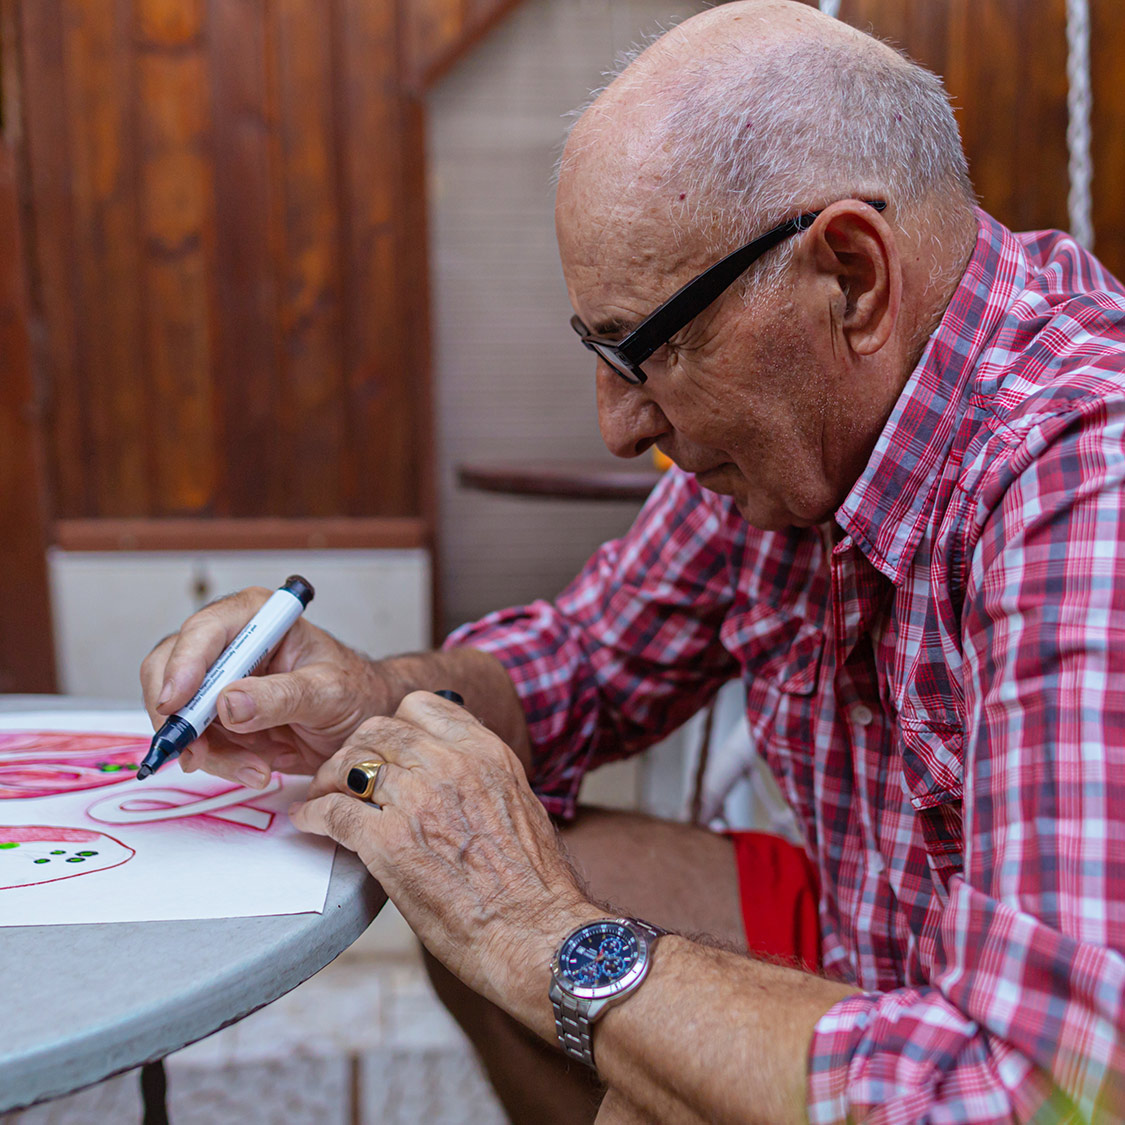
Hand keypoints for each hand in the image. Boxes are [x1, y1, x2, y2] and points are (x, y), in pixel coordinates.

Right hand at [140, 587, 389, 787]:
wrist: (362, 720)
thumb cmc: (354, 691)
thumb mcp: (329, 692)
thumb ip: (282, 696)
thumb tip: (227, 703)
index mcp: (259, 617)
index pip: (205, 631)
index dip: (182, 665)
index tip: (176, 704)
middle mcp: (230, 642)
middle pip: (168, 669)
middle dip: (180, 717)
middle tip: (196, 754)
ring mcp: (218, 680)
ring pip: (177, 713)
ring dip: (207, 750)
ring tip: (257, 768)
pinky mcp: (216, 716)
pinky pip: (195, 741)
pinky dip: (220, 761)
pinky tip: (258, 768)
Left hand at [290, 691, 600, 1025]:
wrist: (537, 933)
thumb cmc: (534, 885)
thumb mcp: (518, 805)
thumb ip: (480, 779)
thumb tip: (452, 778)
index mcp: (485, 753)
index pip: (421, 706)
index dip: (395, 724)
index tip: (385, 745)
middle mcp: (449, 765)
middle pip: (379, 730)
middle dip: (356, 748)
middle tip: (343, 772)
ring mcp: (417, 801)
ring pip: (350, 764)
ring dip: (328, 779)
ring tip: (320, 795)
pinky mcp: (388, 844)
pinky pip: (333, 812)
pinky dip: (313, 815)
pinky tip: (308, 822)